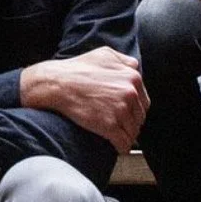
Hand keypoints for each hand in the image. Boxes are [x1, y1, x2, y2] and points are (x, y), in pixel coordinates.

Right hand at [21, 47, 147, 149]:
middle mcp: (130, 93)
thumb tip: (135, 67)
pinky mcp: (109, 126)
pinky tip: (116, 147)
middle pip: (139, 118)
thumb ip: (125, 60)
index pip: (143, 102)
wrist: (57, 83)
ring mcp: (121, 110)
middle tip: (118, 125)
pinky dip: (121, 147)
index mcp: (132, 77)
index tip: (125, 114)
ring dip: (126, 136)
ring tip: (116, 136)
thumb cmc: (77, 68)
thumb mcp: (104, 54)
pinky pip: (124, 143)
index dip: (134, 110)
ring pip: (133, 132)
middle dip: (130, 123)